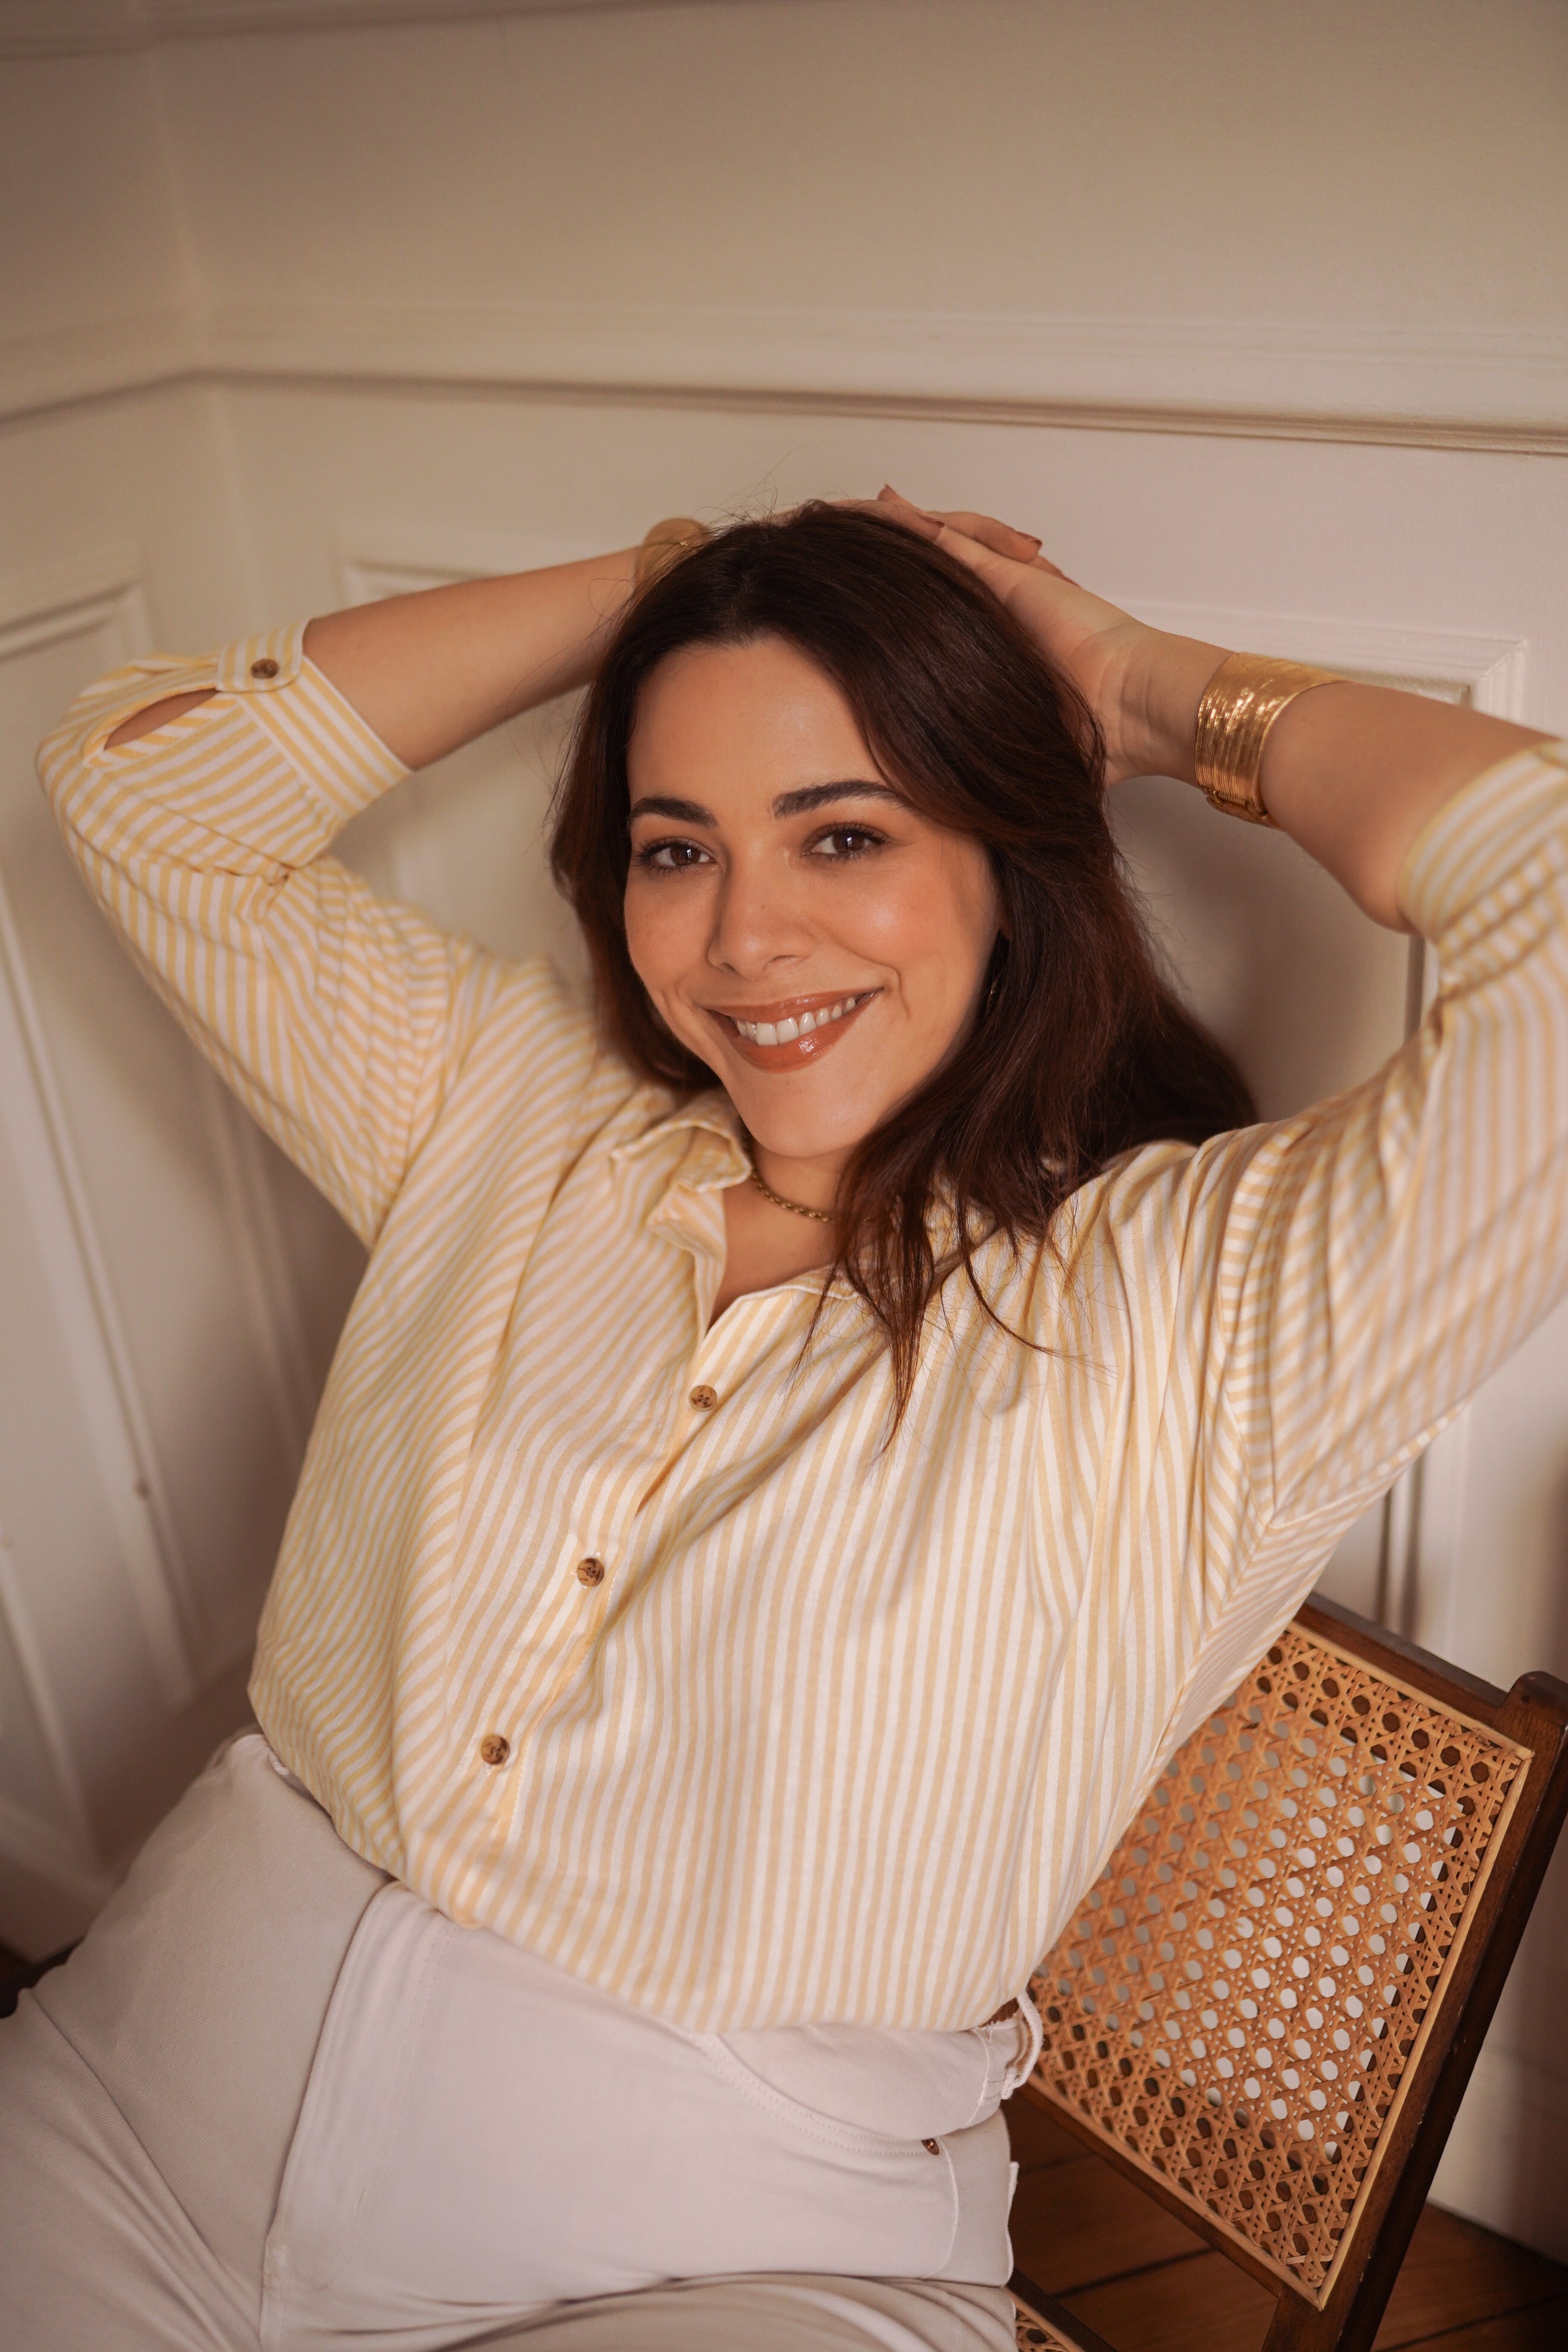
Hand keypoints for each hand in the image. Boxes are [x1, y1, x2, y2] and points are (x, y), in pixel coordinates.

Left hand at [870, 486, 1217, 786]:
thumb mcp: (1019, 759)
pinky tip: (877, 505)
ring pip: (931, 548)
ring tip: (839, 518)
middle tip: (838, 555)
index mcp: (997, 652)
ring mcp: (1000, 587)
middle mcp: (995, 612)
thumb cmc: (1101, 738)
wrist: (1132, 707)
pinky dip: (907, 521)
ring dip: (885, 533)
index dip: (900, 611)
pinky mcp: (1004, 572)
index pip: (937, 619)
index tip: (860, 615)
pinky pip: (945, 536)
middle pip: (927, 577)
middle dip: (882, 565)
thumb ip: (988, 774)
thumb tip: (961, 835)